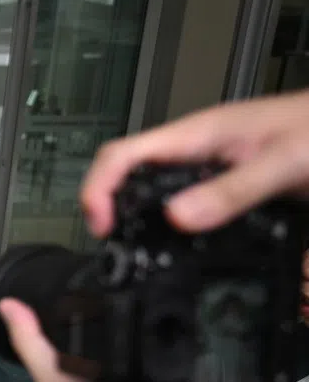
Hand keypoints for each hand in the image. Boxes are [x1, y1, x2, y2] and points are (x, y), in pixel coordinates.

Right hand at [82, 89, 308, 237]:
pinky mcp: (219, 178)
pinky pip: (176, 196)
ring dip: (131, 213)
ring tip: (130, 246)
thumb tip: (177, 217)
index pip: (121, 154)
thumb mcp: (282, 163)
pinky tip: (172, 240)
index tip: (102, 226)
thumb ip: (232, 191)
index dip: (98, 189)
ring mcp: (204, 161)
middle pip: (124, 170)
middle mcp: (193, 147)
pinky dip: (163, 220)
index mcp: (196, 135)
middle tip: (110, 243)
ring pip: (147, 184)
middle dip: (106, 204)